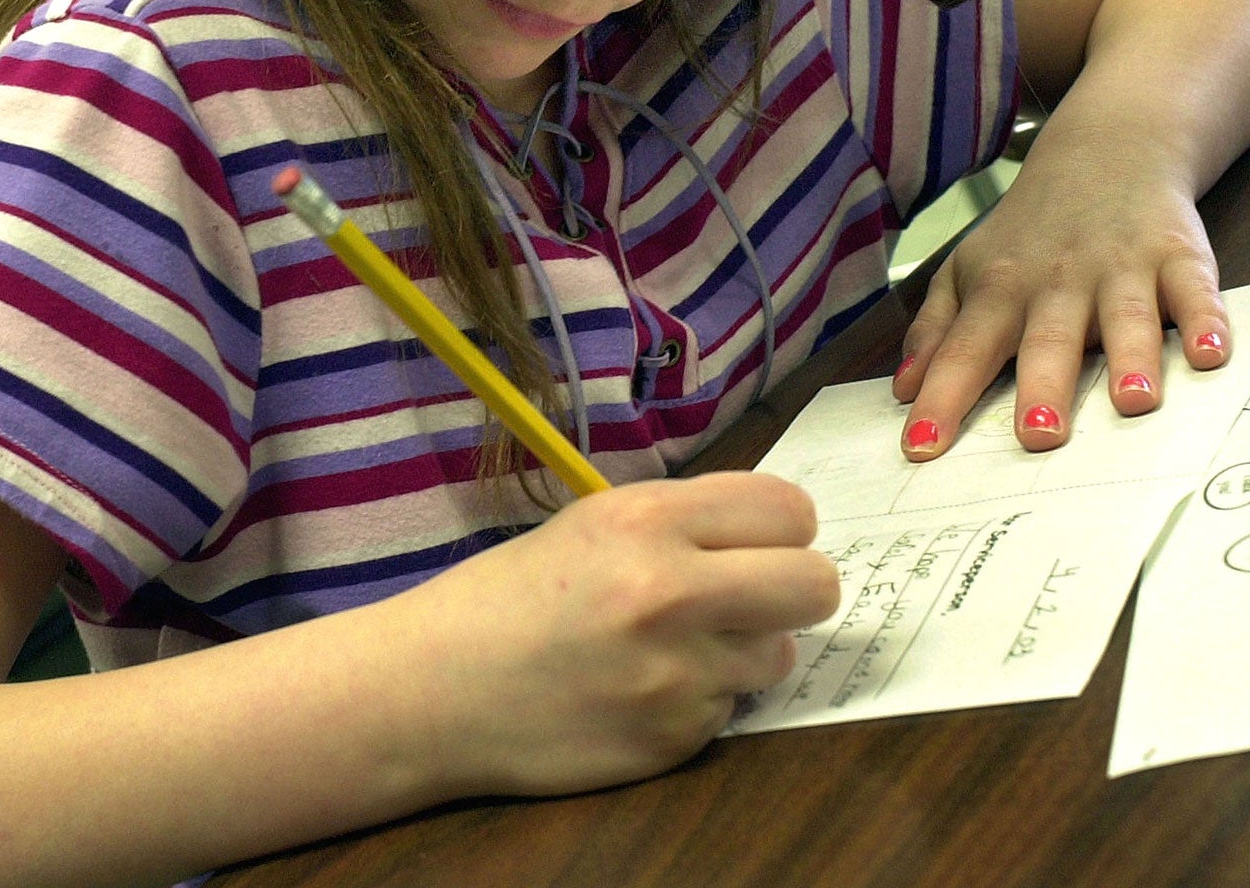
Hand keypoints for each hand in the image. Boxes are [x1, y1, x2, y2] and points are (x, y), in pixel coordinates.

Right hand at [399, 472, 838, 796]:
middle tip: (751, 598)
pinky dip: (695, 702)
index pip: (788, 510)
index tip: (756, 544)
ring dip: (739, 652)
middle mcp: (672, 592)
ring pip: (777, 655)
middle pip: (815, 584)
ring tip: (669, 650)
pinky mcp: (675, 740)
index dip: (778, 529)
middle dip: (791, 590)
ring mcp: (678, 674)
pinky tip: (636, 692)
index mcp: (646, 521)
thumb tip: (772, 537)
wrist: (435, 690)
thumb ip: (681, 526)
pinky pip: (727, 710)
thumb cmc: (506, 597)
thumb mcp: (589, 527)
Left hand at [892, 135, 1228, 460]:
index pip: (962, 352)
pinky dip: (1206, 319)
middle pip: (1045, 340)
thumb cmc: (1028, 236)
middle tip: (1037, 437)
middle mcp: (1054, 282)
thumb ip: (933, 331)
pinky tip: (1211, 353)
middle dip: (1041, 386)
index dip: (941, 399)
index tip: (921, 449)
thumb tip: (903, 391)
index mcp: (997, 292)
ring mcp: (1118, 267)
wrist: (1105, 151)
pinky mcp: (1176, 255)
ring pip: (1122, 316)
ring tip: (1133, 402)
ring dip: (1129, 358)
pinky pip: (1193, 289)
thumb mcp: (966, 272)